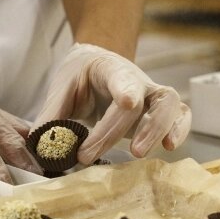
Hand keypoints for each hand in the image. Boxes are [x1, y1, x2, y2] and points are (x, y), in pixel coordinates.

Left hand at [33, 43, 191, 163]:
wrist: (97, 63)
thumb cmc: (80, 76)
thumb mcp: (61, 89)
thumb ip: (50, 116)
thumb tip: (39, 149)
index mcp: (112, 70)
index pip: (123, 80)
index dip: (127, 92)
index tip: (127, 104)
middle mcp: (138, 82)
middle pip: (145, 100)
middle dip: (122, 129)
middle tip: (89, 155)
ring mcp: (152, 96)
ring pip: (171, 106)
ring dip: (158, 129)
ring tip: (138, 153)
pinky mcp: (159, 112)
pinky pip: (181, 116)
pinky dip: (180, 131)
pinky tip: (168, 147)